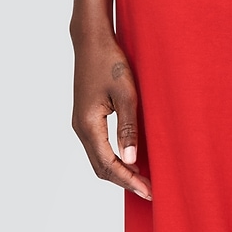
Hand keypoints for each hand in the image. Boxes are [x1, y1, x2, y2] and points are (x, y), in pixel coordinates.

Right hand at [72, 26, 151, 198]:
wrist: (91, 40)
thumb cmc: (110, 61)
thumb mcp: (126, 94)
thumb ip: (129, 128)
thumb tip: (131, 160)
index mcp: (89, 124)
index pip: (108, 164)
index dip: (129, 180)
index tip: (149, 191)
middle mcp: (80, 127)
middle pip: (100, 167)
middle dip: (124, 181)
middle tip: (150, 191)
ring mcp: (81, 123)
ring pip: (98, 159)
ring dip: (119, 171)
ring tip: (143, 180)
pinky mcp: (86, 118)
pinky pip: (98, 147)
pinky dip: (113, 158)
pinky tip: (131, 159)